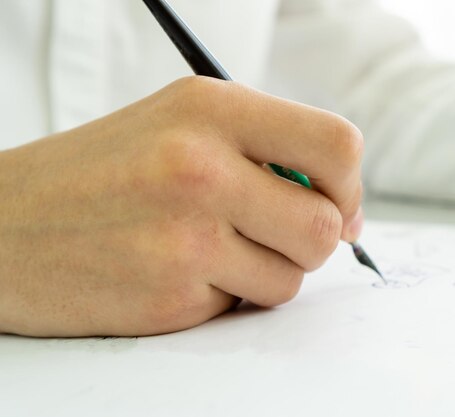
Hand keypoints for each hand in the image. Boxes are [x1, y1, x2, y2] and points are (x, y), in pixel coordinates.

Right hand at [0, 77, 363, 336]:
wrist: (2, 226)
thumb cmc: (101, 173)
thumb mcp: (181, 123)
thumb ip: (267, 150)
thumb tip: (346, 207)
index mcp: (211, 107)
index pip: (335, 144)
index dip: (349, 183)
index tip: (337, 203)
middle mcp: (200, 165)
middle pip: (326, 224)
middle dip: (313, 240)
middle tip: (275, 234)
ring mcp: (184, 234)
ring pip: (293, 276)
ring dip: (266, 271)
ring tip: (210, 250)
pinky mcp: (170, 294)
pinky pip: (245, 305)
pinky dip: (225, 295)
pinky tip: (177, 272)